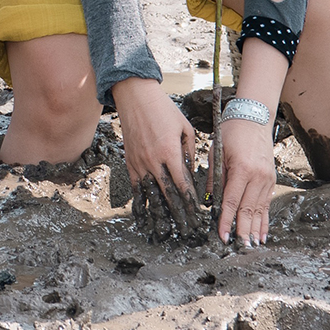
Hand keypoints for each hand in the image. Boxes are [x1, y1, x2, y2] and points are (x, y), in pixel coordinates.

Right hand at [112, 77, 201, 238]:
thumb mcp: (185, 128)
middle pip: (168, 195)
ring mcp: (140, 163)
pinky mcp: (130, 162)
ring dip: (159, 215)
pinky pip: (136, 188)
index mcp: (170, 152)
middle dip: (179, 215)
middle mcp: (154, 161)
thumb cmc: (164, 110)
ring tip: (166, 232)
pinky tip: (144, 218)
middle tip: (188, 231)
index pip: (183, 185)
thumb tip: (191, 174)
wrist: (135, 97)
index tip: (198, 217)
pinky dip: (140, 205)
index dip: (191, 204)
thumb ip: (189, 153)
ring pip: (150, 195)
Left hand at [216, 112, 276, 245]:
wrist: (254, 118)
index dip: (227, 221)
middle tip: (238, 246)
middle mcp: (257, 177)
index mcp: (242, 169)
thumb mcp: (218, 152)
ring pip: (259, 210)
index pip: (232, 202)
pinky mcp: (271, 179)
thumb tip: (209, 202)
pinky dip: (264, 220)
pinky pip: (267, 204)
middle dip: (242, 230)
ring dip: (255, 229)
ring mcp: (267, 179)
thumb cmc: (232, 132)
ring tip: (251, 245)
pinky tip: (263, 233)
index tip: (222, 235)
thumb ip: (214, 178)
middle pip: (248, 210)